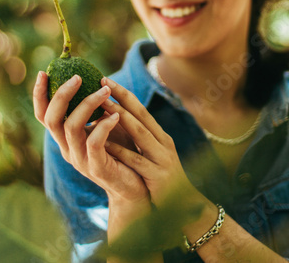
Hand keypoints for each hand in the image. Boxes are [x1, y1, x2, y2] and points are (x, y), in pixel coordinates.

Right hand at [33, 71, 148, 203]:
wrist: (135, 186)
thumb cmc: (122, 150)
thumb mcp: (103, 125)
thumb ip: (95, 109)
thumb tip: (96, 77)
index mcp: (65, 137)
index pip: (43, 115)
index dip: (39, 95)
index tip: (44, 73)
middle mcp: (67, 148)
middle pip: (52, 119)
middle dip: (62, 94)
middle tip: (78, 77)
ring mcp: (80, 159)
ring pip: (71, 127)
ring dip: (88, 104)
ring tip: (105, 90)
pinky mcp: (96, 167)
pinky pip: (94, 143)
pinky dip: (103, 125)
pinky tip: (116, 115)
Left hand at [100, 77, 194, 206]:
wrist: (185, 209)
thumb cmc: (161, 179)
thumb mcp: (152, 155)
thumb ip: (138, 138)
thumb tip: (115, 118)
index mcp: (161, 136)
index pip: (141, 109)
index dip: (124, 93)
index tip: (106, 79)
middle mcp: (164, 143)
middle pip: (141, 115)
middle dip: (122, 98)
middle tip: (103, 83)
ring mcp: (162, 159)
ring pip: (140, 133)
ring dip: (121, 117)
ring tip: (103, 105)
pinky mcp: (158, 177)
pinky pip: (136, 160)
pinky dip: (121, 150)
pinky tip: (105, 143)